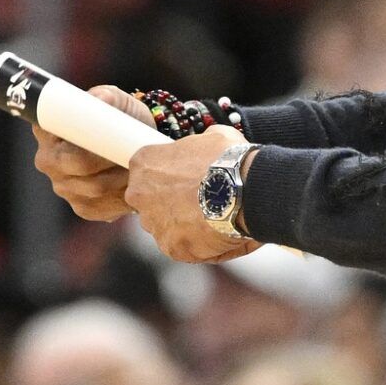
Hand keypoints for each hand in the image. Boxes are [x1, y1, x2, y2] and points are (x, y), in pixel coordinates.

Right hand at [32, 85, 139, 220]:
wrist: (135, 145)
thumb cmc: (121, 118)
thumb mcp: (116, 101)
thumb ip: (108, 97)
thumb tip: (100, 99)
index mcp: (47, 129)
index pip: (59, 134)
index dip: (84, 136)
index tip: (110, 134)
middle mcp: (48, 160)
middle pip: (78, 164)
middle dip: (109, 159)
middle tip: (134, 152)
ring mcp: (63, 187)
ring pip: (94, 187)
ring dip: (121, 178)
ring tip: (141, 165)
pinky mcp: (82, 207)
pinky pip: (103, 206)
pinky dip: (123, 196)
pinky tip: (135, 184)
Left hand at [126, 125, 261, 263]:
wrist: (245, 190)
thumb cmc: (227, 160)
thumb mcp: (211, 136)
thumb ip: (198, 144)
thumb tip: (207, 143)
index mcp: (144, 164)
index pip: (147, 171)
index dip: (169, 174)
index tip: (186, 177)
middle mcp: (140, 195)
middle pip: (151, 201)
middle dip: (172, 202)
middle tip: (200, 198)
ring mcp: (154, 224)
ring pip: (166, 226)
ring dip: (185, 223)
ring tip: (213, 216)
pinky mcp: (172, 248)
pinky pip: (183, 246)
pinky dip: (200, 243)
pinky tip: (219, 231)